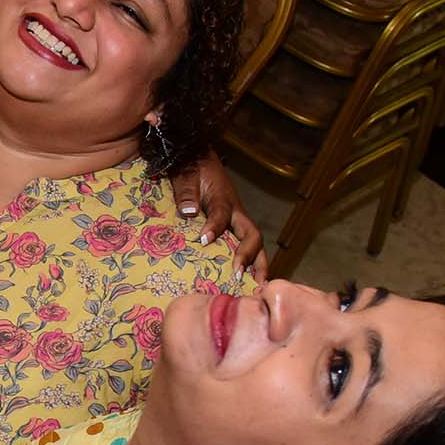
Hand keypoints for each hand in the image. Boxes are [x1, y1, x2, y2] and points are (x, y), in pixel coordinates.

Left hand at [173, 150, 266, 281]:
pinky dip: (251, 261)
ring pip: (254, 242)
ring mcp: (237, 219)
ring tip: (257, 286)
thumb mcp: (186, 175)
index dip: (215, 227)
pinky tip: (248, 279)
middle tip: (241, 276)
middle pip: (251, 234)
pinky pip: (246, 244)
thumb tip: (189, 212)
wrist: (198, 157)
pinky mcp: (234, 225)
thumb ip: (186, 192)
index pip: (222, 214)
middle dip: (250, 256)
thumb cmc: (192, 168)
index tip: (204, 241)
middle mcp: (235, 211)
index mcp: (223, 198)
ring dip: (258, 263)